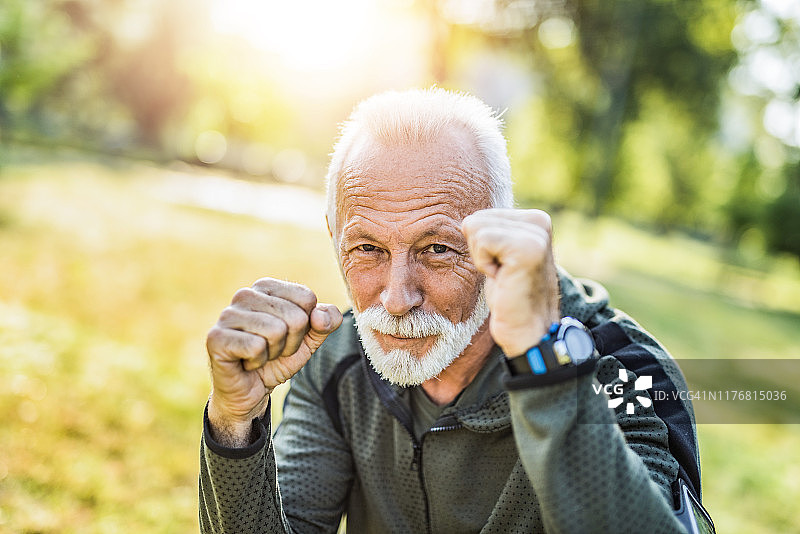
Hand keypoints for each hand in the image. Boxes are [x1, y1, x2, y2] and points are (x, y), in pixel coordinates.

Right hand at [206, 278, 341, 445]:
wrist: (251, 390)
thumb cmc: (277, 359)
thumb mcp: (310, 339)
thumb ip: (327, 321)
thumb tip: (321, 315)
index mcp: (267, 287)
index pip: (307, 298)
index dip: (305, 325)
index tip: (288, 336)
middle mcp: (245, 295)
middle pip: (295, 316)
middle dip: (291, 342)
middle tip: (272, 350)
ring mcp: (227, 314)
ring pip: (276, 331)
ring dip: (274, 353)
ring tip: (259, 355)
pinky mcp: (216, 337)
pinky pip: (256, 347)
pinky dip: (257, 361)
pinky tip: (246, 362)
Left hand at [461, 209, 559, 356]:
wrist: (527, 330)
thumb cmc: (509, 296)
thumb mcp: (500, 255)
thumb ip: (493, 232)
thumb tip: (467, 220)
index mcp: (533, 219)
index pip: (479, 217)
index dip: (481, 249)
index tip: (502, 268)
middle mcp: (538, 220)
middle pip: (474, 220)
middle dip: (479, 252)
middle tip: (502, 274)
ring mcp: (535, 233)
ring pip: (475, 228)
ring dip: (482, 260)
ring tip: (503, 276)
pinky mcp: (527, 247)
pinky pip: (481, 241)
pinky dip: (484, 265)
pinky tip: (503, 279)